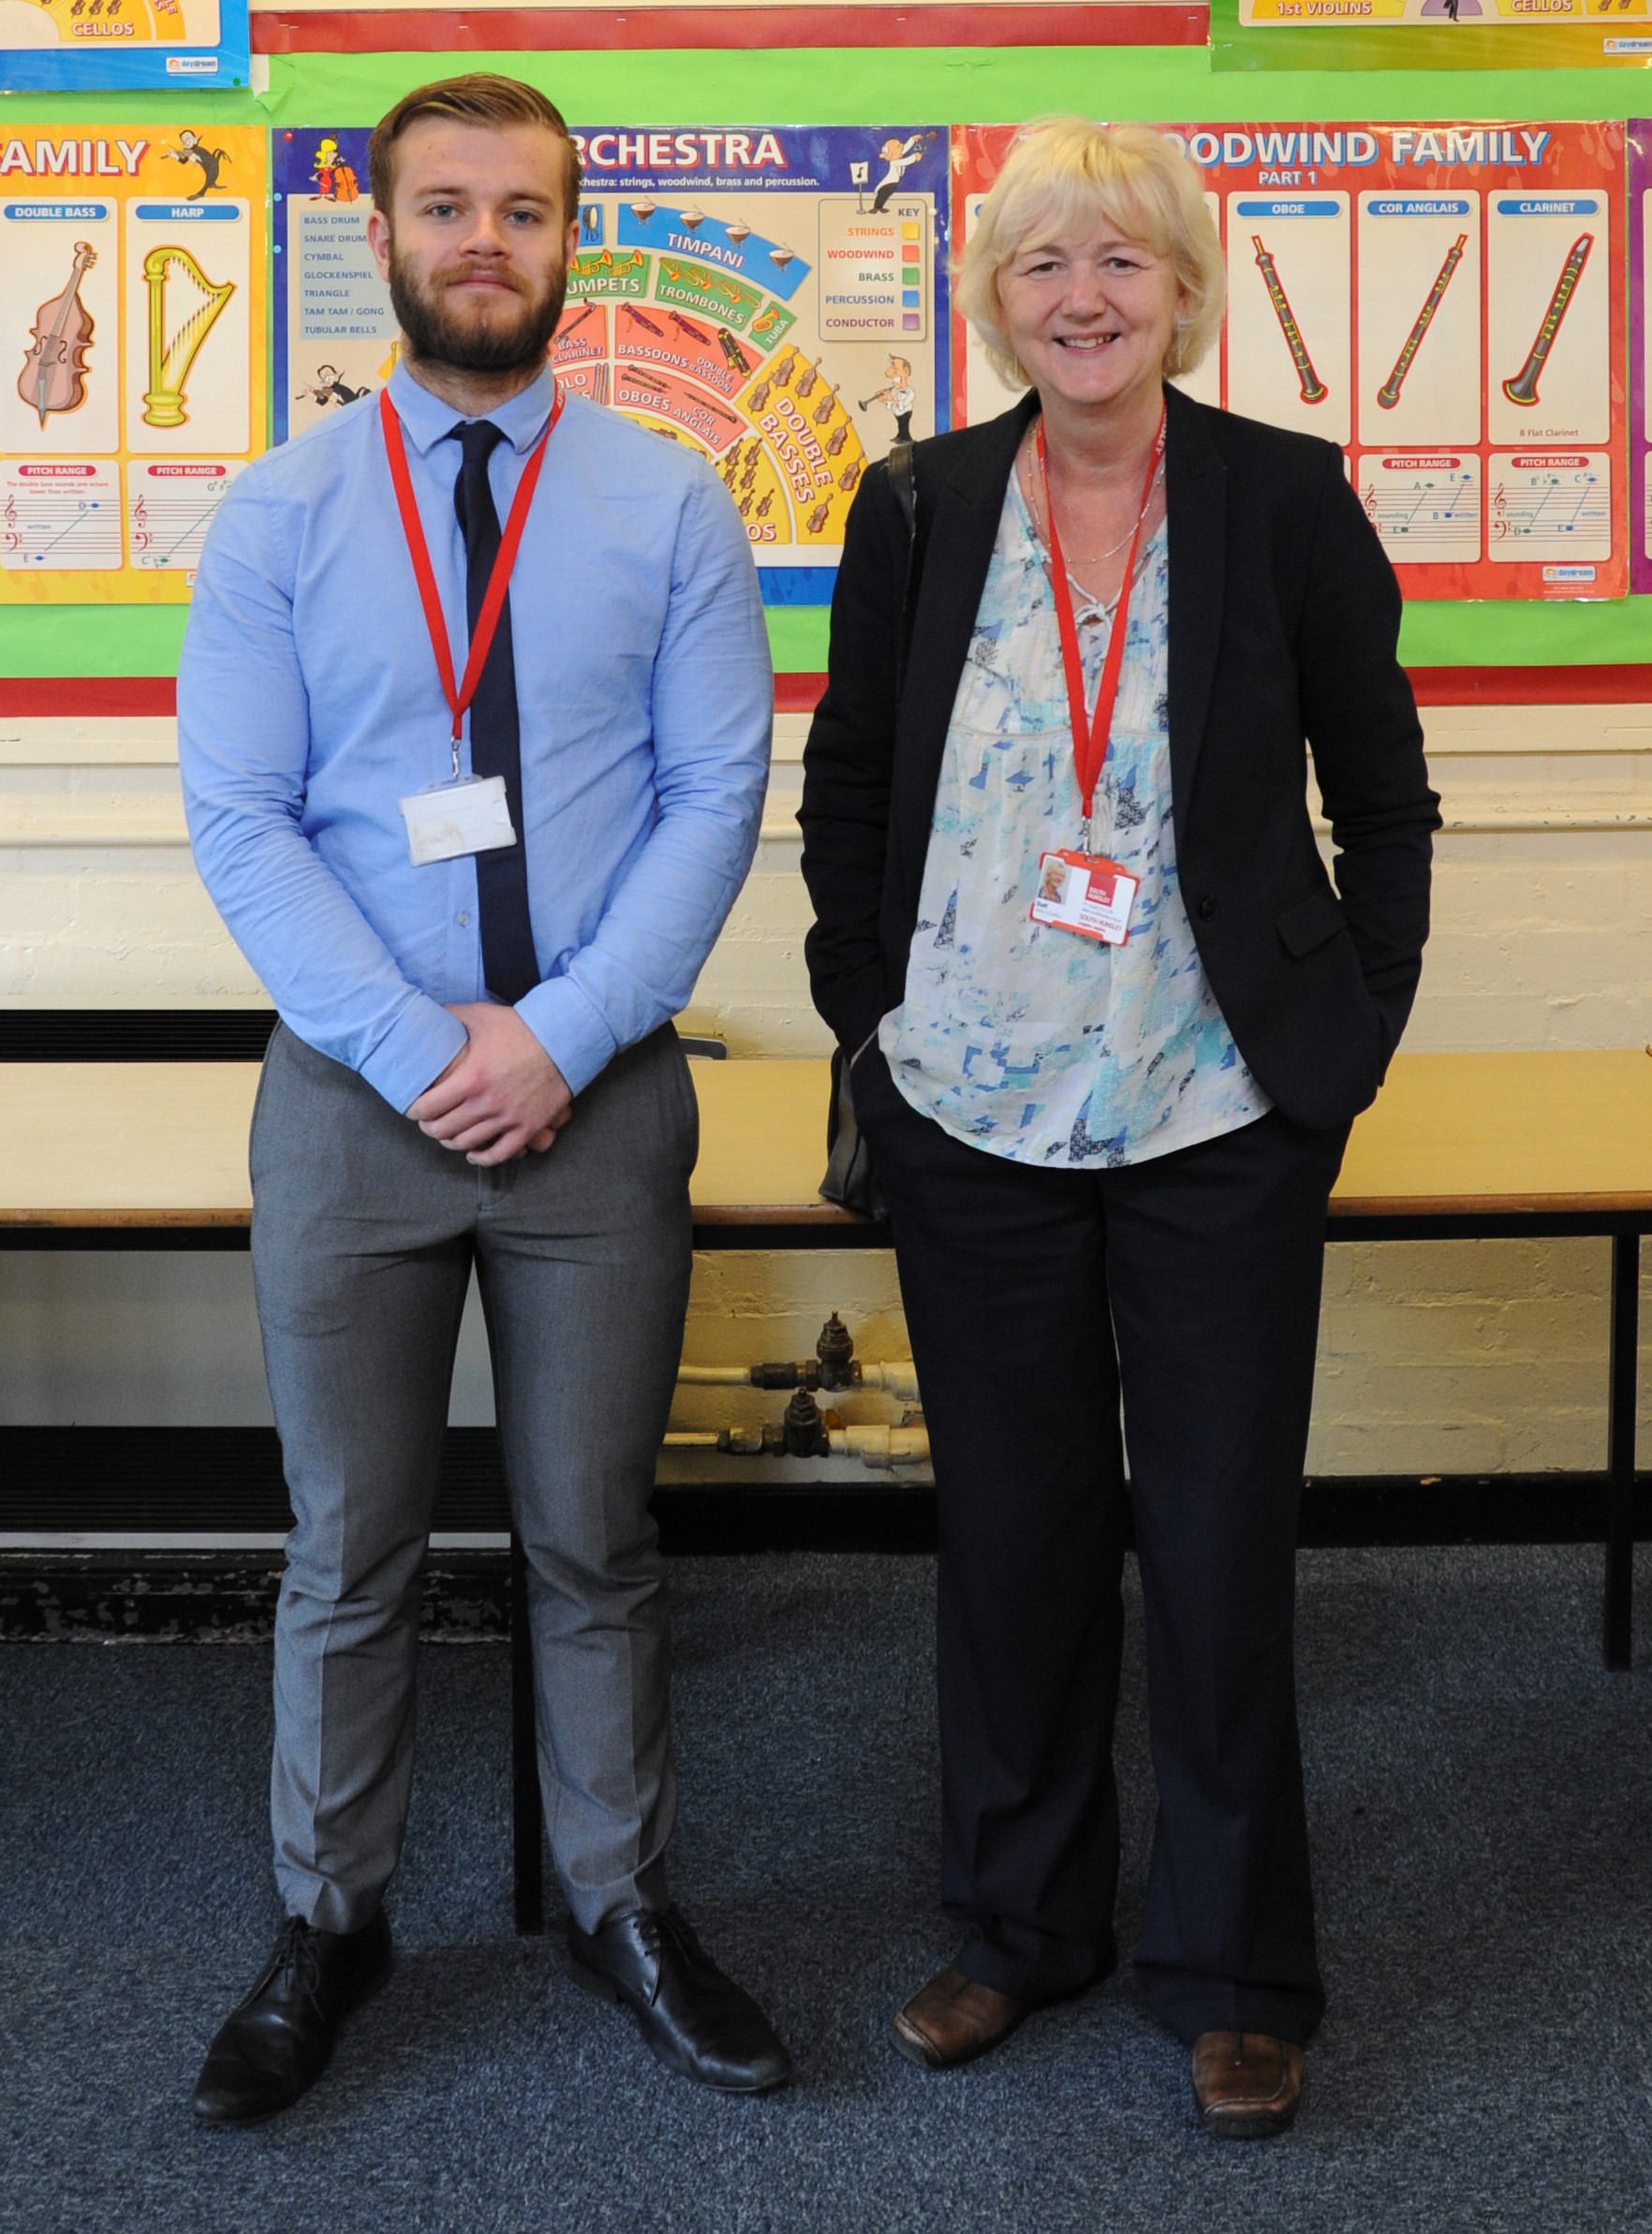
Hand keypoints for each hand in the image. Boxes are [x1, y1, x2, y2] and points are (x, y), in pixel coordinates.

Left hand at [407, 1003, 572, 1166]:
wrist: (564, 1040)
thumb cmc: (522, 1027)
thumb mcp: (482, 1015)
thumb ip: (452, 1015)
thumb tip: (428, 1011)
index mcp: (470, 1079)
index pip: (428, 1108)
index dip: (415, 1110)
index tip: (413, 1109)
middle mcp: (486, 1103)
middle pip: (443, 1129)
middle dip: (430, 1128)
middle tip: (428, 1122)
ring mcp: (508, 1118)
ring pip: (467, 1143)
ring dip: (452, 1142)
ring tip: (447, 1136)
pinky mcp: (528, 1127)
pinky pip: (500, 1154)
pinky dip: (482, 1158)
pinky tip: (473, 1155)